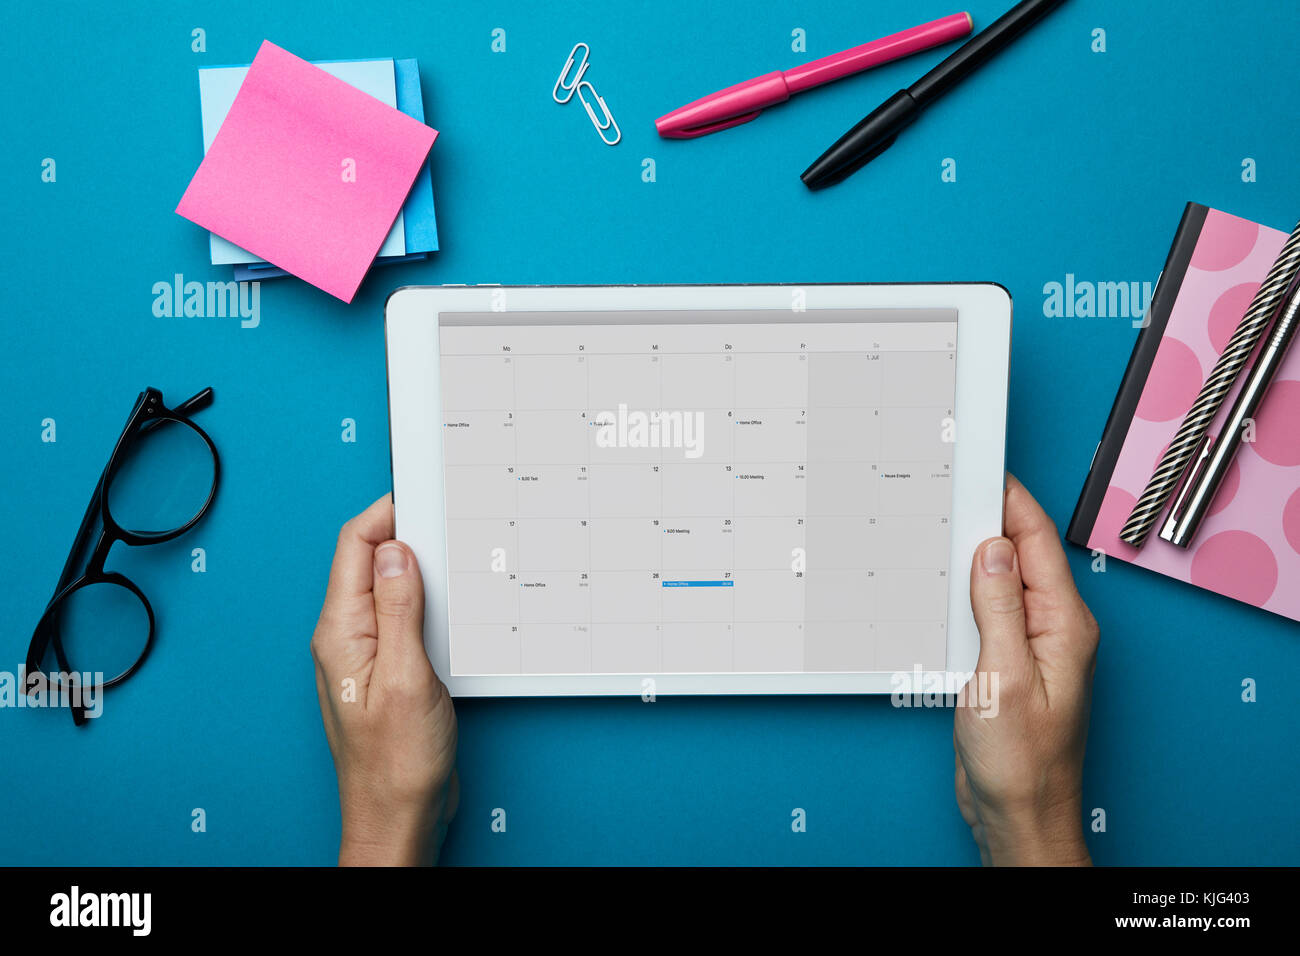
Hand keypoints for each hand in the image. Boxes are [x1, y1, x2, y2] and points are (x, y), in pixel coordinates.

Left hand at [310, 494, 457, 865]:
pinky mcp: (390, 670)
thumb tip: (395, 550)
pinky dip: (428, 604)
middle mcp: (347, 637)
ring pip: (390, 590)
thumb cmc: (396, 765)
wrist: (399, 819)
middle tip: (448, 522)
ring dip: (420, 572)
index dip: (386, 512)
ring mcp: (368, 654)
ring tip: (454, 560)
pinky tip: (452, 609)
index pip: (354, 548)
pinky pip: (404, 619)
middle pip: (370, 563)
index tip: (421, 493)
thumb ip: (399, 609)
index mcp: (340, 632)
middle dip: (407, 536)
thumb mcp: (406, 678)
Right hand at [954, 474, 1098, 865]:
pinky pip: (986, 613)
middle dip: (985, 520)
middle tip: (946, 490)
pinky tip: (940, 587)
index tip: (980, 469)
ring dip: (970, 559)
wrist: (1017, 816)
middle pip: (1018, 556)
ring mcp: (1030, 646)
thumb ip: (999, 610)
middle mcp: (1053, 629)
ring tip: (936, 528)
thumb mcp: (1003, 679)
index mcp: (1065, 625)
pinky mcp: (1007, 663)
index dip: (1009, 500)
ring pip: (998, 583)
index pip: (1037, 543)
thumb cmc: (1022, 764)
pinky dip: (963, 594)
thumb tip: (993, 549)